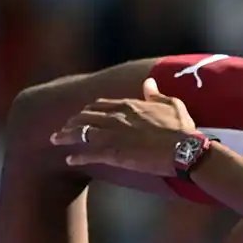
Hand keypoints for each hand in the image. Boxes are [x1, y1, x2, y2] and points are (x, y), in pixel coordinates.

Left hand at [52, 79, 199, 175]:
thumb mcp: (172, 105)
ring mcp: (113, 136)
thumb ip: (156, 94)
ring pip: (81, 134)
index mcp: (129, 105)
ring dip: (66, 136)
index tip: (82, 114)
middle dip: (71, 122)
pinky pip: (89, 154)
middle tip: (63, 127)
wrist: (185, 150)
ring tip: (56, 140)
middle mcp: (116, 118)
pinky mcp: (114, 154)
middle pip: (85, 117)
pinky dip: (77, 157)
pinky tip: (69, 160)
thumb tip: (148, 82)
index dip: (88, 110)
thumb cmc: (182, 129)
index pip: (100, 104)